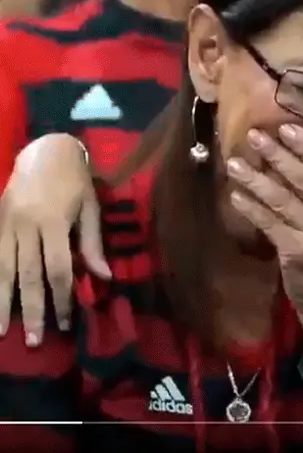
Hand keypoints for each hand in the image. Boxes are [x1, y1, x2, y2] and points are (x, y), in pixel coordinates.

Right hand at [0, 134, 108, 345]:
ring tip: (1, 331)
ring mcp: (6, 224)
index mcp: (54, 221)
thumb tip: (104, 278)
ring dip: (2, 303)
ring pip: (2, 269)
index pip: (58, 268)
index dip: (61, 297)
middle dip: (31, 309)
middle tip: (34, 341)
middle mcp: (26, 225)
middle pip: (28, 275)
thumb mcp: (91, 208)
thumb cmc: (75, 181)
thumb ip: (93, 244)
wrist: (44, 151)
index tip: (64, 323)